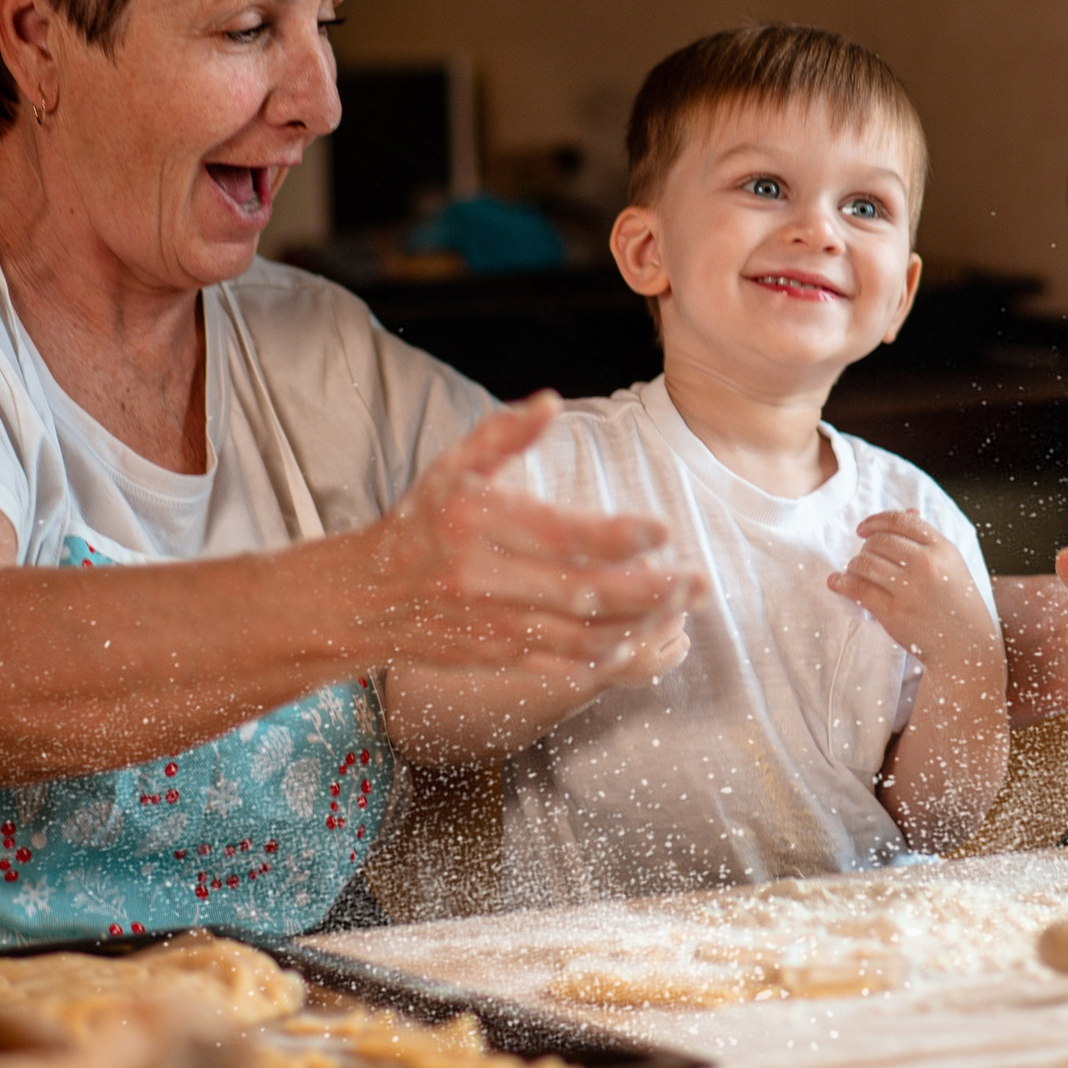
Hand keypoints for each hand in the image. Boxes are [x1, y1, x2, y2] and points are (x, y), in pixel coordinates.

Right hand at [363, 393, 694, 674]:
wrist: (369, 597)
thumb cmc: (422, 521)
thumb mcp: (453, 465)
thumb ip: (504, 433)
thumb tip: (551, 401)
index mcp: (479, 524)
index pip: (563, 535)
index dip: (620, 537)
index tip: (664, 530)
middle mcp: (486, 579)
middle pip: (585, 594)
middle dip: (651, 591)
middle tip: (698, 581)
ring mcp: (493, 625)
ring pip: (582, 637)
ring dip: (642, 626)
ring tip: (683, 607)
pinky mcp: (499, 657)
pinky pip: (565, 666)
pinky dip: (610, 657)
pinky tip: (643, 639)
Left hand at [829, 510, 1002, 672]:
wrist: (966, 646)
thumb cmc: (957, 603)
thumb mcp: (952, 564)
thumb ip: (928, 538)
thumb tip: (907, 510)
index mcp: (942, 548)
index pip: (900, 521)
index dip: (875, 521)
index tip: (862, 529)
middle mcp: (926, 564)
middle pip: (878, 541)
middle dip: (865, 547)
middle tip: (864, 558)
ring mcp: (909, 589)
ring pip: (864, 562)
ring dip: (853, 566)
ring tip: (854, 572)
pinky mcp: (894, 612)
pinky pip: (857, 589)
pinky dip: (841, 583)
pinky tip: (836, 582)